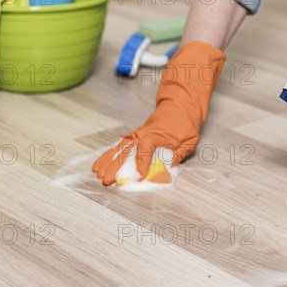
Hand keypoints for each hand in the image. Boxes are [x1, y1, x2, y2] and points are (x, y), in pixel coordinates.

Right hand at [93, 41, 224, 185]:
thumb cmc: (185, 124)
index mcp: (157, 134)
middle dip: (115, 166)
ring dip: (107, 161)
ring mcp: (136, 134)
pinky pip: (119, 146)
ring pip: (119, 148)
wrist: (180, 106)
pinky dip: (109, 155)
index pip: (146, 148)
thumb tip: (169, 167)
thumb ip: (179, 154)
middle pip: (126, 150)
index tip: (140, 175)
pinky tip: (100, 164)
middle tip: (107, 180)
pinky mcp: (134, 136)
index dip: (143, 162)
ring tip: (97, 174)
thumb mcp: (189, 140)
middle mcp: (143, 134)